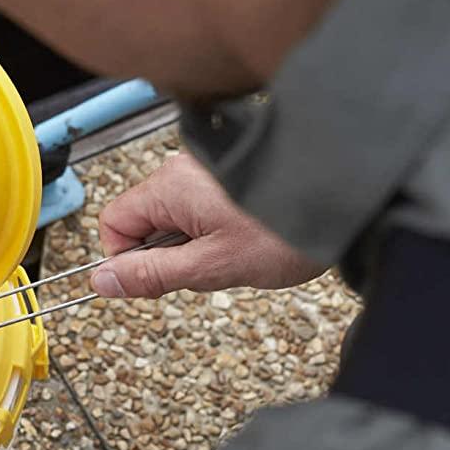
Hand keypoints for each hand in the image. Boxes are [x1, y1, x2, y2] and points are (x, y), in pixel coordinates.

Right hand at [91, 153, 324, 298]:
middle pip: (146, 220)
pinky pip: (205, 208)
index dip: (127, 258)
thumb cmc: (284, 231)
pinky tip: (251, 240)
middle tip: (210, 267)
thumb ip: (152, 274)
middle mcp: (183, 170)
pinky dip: (220, 230)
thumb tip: (103, 280)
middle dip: (170, 253)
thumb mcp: (211, 266)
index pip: (115, 222)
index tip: (156, 280)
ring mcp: (208, 170)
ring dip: (198, 244)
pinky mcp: (231, 176)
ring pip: (178, 217)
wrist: (346, 202)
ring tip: (239, 252)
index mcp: (169, 187)